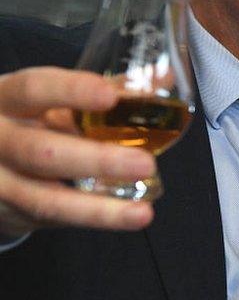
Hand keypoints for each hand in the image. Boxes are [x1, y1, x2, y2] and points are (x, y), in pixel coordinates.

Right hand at [0, 67, 155, 235]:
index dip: (71, 91)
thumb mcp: (49, 100)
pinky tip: (125, 216)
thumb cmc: (27, 120)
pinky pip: (52, 218)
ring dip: (97, 208)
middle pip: (41, 152)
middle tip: (144, 164)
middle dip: (96, 161)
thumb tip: (162, 81)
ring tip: (141, 212)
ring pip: (44, 199)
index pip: (33, 89)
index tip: (110, 96)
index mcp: (5, 99)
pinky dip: (91, 217)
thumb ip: (103, 89)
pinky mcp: (9, 213)